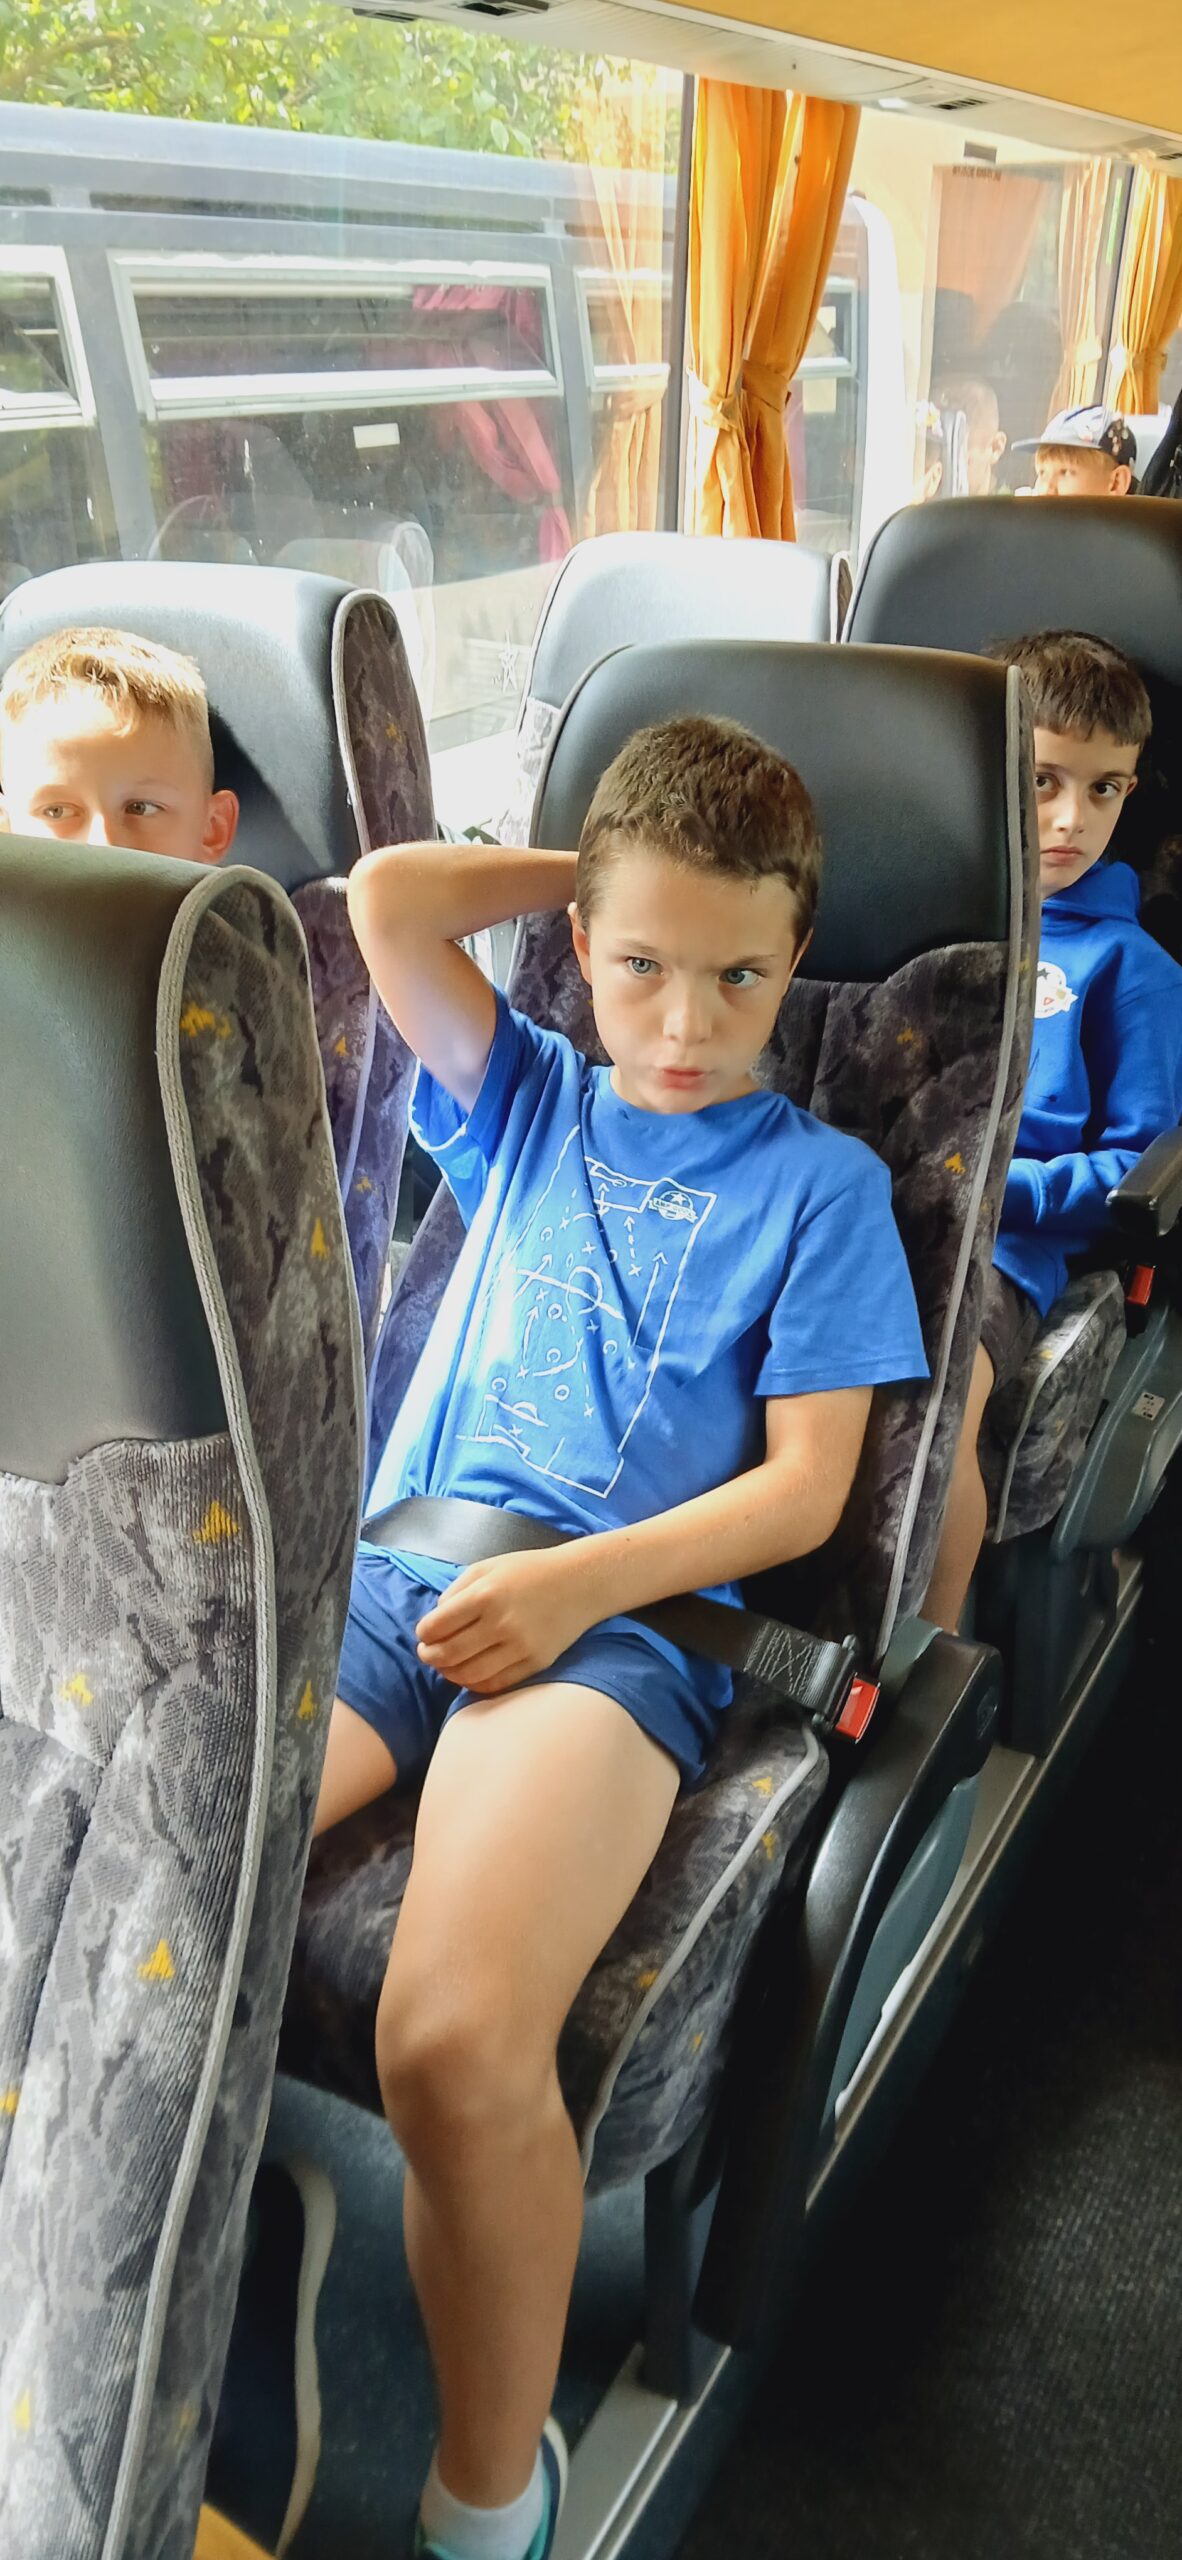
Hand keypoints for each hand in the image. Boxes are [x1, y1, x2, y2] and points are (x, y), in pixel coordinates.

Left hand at [415, 1549, 597, 1694]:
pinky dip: (475, 1684)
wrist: (580, 1582)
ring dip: (449, 1674)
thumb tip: (436, 1621)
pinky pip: (496, 1683)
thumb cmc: (530, 1571)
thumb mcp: (487, 1567)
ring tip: (446, 1666)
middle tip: (427, 1653)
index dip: (424, 1634)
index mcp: (485, 1594)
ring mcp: (520, 1647)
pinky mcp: (535, 1663)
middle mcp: (501, 1623)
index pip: (437, 1626)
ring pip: (470, 1675)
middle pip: (449, 1654)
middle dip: (430, 1657)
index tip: (424, 1634)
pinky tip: (469, 1675)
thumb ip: (456, 1591)